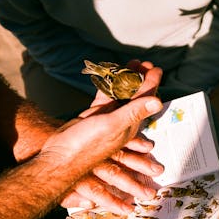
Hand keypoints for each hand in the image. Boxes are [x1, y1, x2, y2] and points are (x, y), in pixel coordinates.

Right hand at [59, 61, 163, 212]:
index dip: (151, 83)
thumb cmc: (86, 145)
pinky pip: (105, 96)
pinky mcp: (94, 114)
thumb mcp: (112, 126)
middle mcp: (121, 120)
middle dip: (141, 78)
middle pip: (135, 95)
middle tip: (145, 63)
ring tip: (132, 63)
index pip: (145, 100)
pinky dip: (109, 84)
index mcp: (129, 124)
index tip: (156, 69)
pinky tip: (111, 73)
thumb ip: (134, 112)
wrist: (60, 155)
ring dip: (127, 78)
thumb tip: (158, 101)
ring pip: (121, 93)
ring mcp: (107, 116)